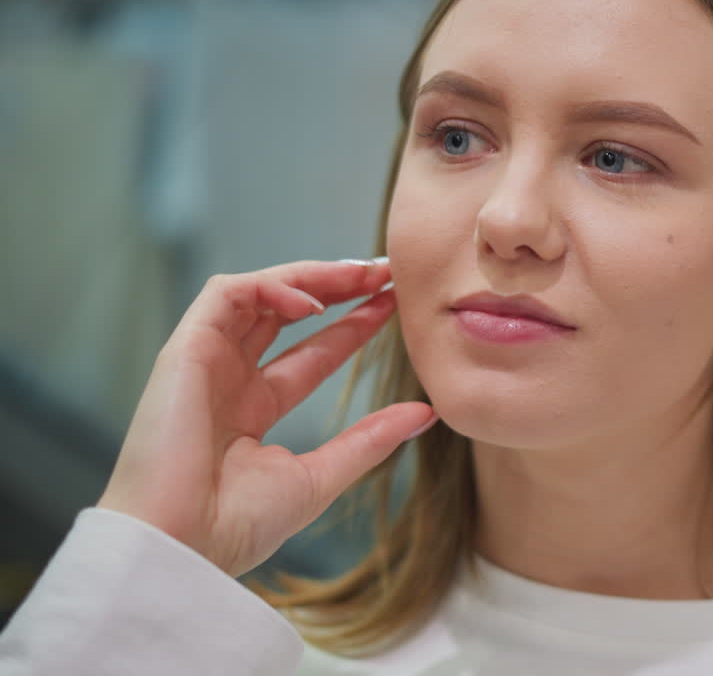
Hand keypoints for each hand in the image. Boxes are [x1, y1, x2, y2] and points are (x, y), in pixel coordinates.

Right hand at [96, 259, 435, 576]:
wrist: (180, 545)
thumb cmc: (237, 524)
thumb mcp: (321, 475)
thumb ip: (370, 439)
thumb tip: (427, 412)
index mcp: (252, 410)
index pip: (312, 353)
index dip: (353, 325)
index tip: (393, 304)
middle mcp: (227, 379)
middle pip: (285, 313)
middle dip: (336, 287)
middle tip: (386, 272)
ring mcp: (204, 361)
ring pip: (257, 292)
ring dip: (311, 276)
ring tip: (362, 275)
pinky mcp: (183, 348)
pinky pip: (226, 293)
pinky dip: (271, 286)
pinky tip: (313, 302)